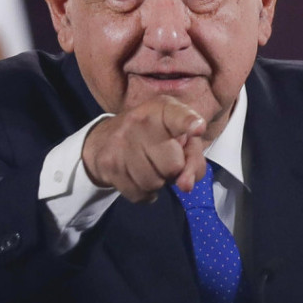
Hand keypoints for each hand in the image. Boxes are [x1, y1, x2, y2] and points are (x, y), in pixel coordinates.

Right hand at [82, 95, 207, 202]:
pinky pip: (138, 193)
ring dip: (157, 183)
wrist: (104, 139)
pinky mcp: (108, 163)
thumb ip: (193, 158)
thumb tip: (185, 186)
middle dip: (173, 171)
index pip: (178, 116)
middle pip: (173, 165)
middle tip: (163, 159)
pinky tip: (138, 177)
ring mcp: (121, 142)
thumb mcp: (179, 138)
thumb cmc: (153, 137)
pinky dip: (143, 193)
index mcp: (163, 109)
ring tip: (150, 167)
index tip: (198, 128)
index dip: (188, 123)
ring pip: (154, 183)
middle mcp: (140, 121)